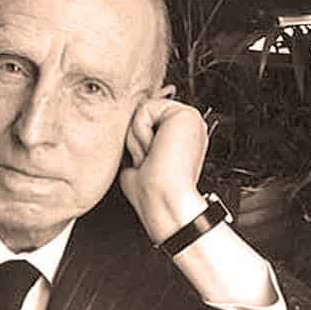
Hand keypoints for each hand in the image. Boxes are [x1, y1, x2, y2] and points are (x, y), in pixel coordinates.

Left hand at [121, 89, 211, 244]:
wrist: (164, 201)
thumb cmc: (153, 192)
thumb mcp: (139, 160)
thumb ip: (137, 139)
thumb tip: (121, 128)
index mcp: (179, 140)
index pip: (146, 122)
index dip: (135, 141)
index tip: (146, 164)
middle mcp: (186, 129)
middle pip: (141, 114)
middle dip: (136, 139)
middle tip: (149, 161)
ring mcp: (189, 121)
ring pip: (143, 109)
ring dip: (139, 137)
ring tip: (153, 157)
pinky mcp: (187, 114)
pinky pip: (146, 108)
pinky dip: (142, 131)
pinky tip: (156, 149)